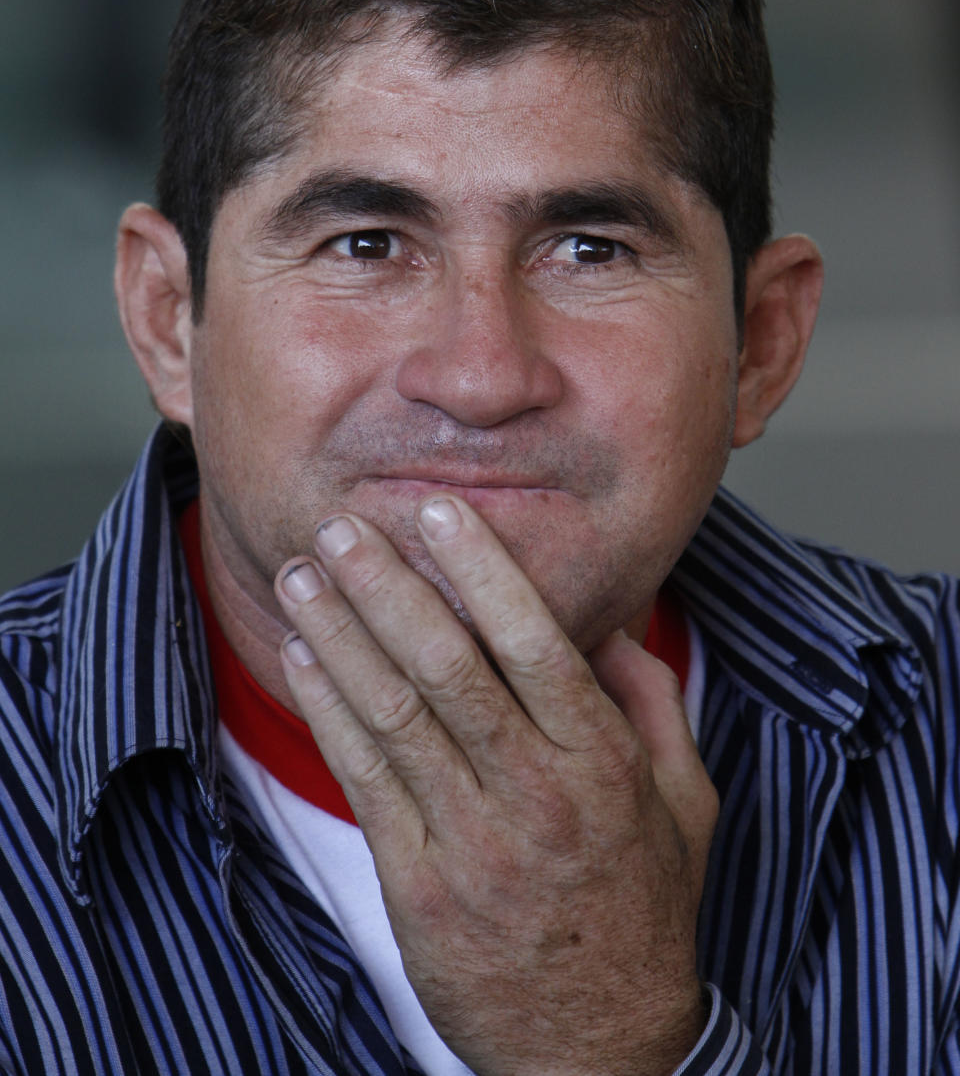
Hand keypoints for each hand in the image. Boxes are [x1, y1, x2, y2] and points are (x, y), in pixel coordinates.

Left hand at [274, 494, 717, 1075]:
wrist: (597, 1047)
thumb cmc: (642, 909)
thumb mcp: (686, 803)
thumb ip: (653, 703)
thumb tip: (612, 620)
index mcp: (601, 764)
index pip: (535, 644)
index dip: (482, 572)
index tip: (438, 512)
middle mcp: (534, 793)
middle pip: (448, 668)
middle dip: (387, 588)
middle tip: (343, 525)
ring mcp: (470, 841)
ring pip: (394, 715)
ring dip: (339, 637)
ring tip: (301, 575)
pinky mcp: (417, 884)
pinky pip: (365, 781)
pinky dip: (328, 711)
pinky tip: (300, 658)